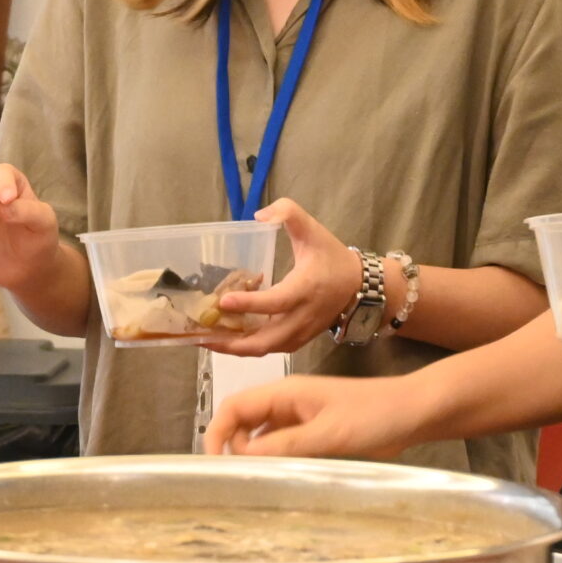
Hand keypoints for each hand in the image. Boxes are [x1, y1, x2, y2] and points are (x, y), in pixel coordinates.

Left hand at [203, 198, 359, 356]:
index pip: (276, 302)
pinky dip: (247, 346)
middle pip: (265, 341)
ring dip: (235, 347)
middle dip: (231, 342)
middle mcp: (302, 317)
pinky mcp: (297, 341)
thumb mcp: (312, 229)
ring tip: (206, 338)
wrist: (359, 286)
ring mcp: (300, 333)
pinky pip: (269, 348)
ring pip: (265, 349)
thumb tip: (259, 216)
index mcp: (305, 289)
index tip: (223, 301)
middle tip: (201, 334)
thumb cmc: (332, 257)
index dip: (250, 304)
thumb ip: (288, 213)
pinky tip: (227, 335)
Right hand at [206, 374, 430, 458]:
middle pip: (242, 422)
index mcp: (285, 393)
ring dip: (253, 456)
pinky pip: (280, 445)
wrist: (412, 413)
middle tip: (240, 480)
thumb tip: (242, 457)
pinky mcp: (313, 433)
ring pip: (260, 436)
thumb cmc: (374, 415)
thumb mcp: (329, 433)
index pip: (234, 406)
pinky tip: (277, 479)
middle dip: (233, 447)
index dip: (217, 432)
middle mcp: (286, 403)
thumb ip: (286, 444)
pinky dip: (273, 460)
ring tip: (255, 484)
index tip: (213, 464)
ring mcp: (299, 418)